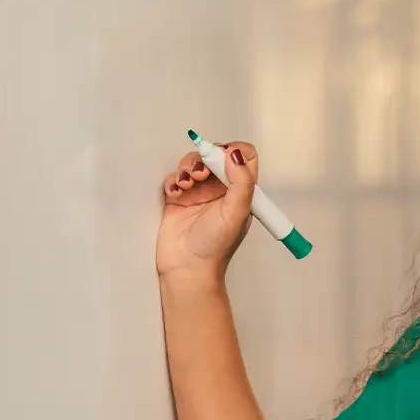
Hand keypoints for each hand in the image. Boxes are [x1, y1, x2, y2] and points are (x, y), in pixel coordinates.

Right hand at [156, 140, 259, 281]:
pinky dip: (173, 180)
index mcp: (242, 191)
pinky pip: (175, 178)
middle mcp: (222, 189)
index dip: (234, 151)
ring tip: (186, 184)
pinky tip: (175, 192)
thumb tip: (236, 154)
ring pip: (193, 164)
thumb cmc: (215, 247)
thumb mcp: (237, 213)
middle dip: (206, 158)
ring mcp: (199, 193)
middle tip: (201, 173)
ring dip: (188, 167)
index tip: (221, 158)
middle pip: (215, 156)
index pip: (245, 157)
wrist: (187, 268)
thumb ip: (241, 182)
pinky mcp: (179, 199)